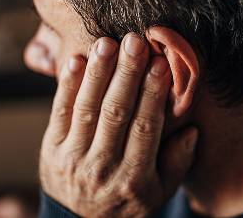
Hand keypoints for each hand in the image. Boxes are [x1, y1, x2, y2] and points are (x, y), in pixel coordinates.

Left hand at [39, 33, 198, 217]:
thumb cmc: (127, 202)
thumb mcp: (159, 193)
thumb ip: (177, 163)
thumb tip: (191, 130)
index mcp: (134, 178)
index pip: (145, 128)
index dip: (152, 94)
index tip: (161, 64)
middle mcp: (102, 167)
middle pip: (115, 114)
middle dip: (125, 74)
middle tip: (134, 41)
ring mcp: (73, 157)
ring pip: (87, 109)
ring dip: (97, 73)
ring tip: (107, 43)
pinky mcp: (51, 148)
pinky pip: (59, 113)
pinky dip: (67, 86)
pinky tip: (77, 60)